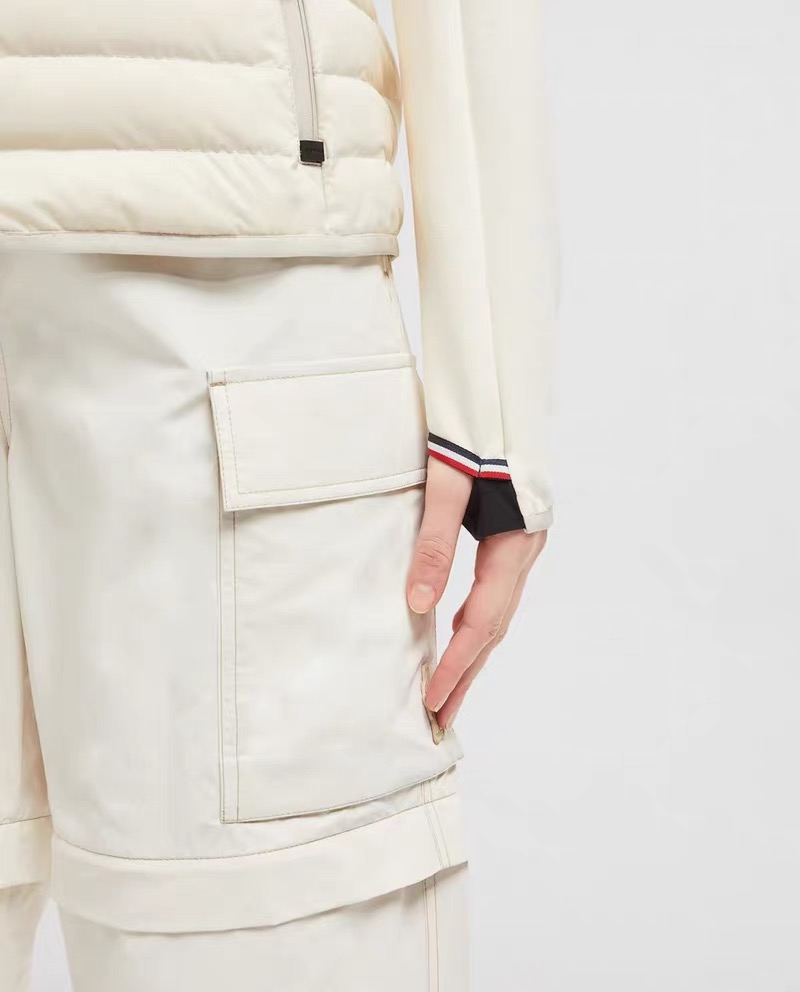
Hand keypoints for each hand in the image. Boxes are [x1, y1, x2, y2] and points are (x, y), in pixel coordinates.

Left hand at [406, 456, 547, 729]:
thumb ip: (435, 544)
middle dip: (466, 673)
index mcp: (516, 543)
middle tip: (439, 718)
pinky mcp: (513, 536)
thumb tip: (418, 605)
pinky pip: (495, 593)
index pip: (483, 620)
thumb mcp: (447, 486)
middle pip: (494, 627)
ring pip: (497, 613)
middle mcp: (526, 551)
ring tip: (447, 692)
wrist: (499, 395)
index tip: (432, 701)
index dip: (457, 664)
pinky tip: (456, 636)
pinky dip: (474, 623)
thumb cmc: (474, 433)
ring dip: (471, 654)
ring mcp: (523, 545)